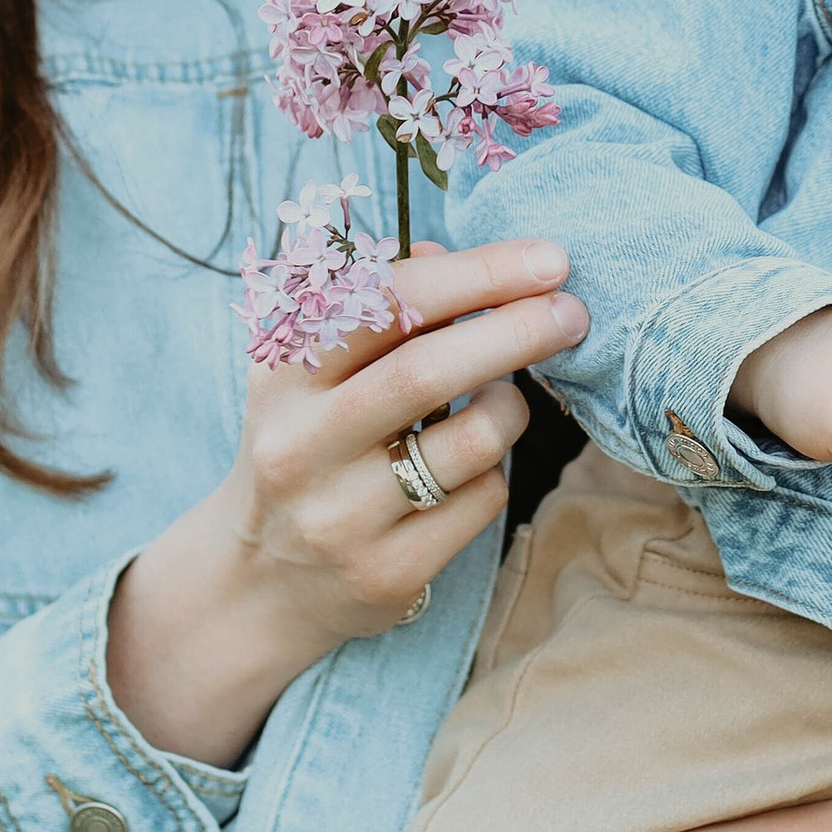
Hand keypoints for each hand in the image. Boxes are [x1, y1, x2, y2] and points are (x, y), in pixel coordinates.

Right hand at [104, 239, 589, 764]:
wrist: (258, 580)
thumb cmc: (308, 443)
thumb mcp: (311, 370)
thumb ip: (375, 307)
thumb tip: (451, 251)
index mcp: (282, 374)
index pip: (382, 304)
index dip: (474, 274)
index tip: (545, 259)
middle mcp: (301, 444)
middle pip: (426, 372)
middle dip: (515, 330)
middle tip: (572, 312)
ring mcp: (341, 516)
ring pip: (471, 442)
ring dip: (511, 406)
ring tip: (506, 394)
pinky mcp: (385, 574)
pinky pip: (482, 502)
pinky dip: (496, 471)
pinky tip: (471, 465)